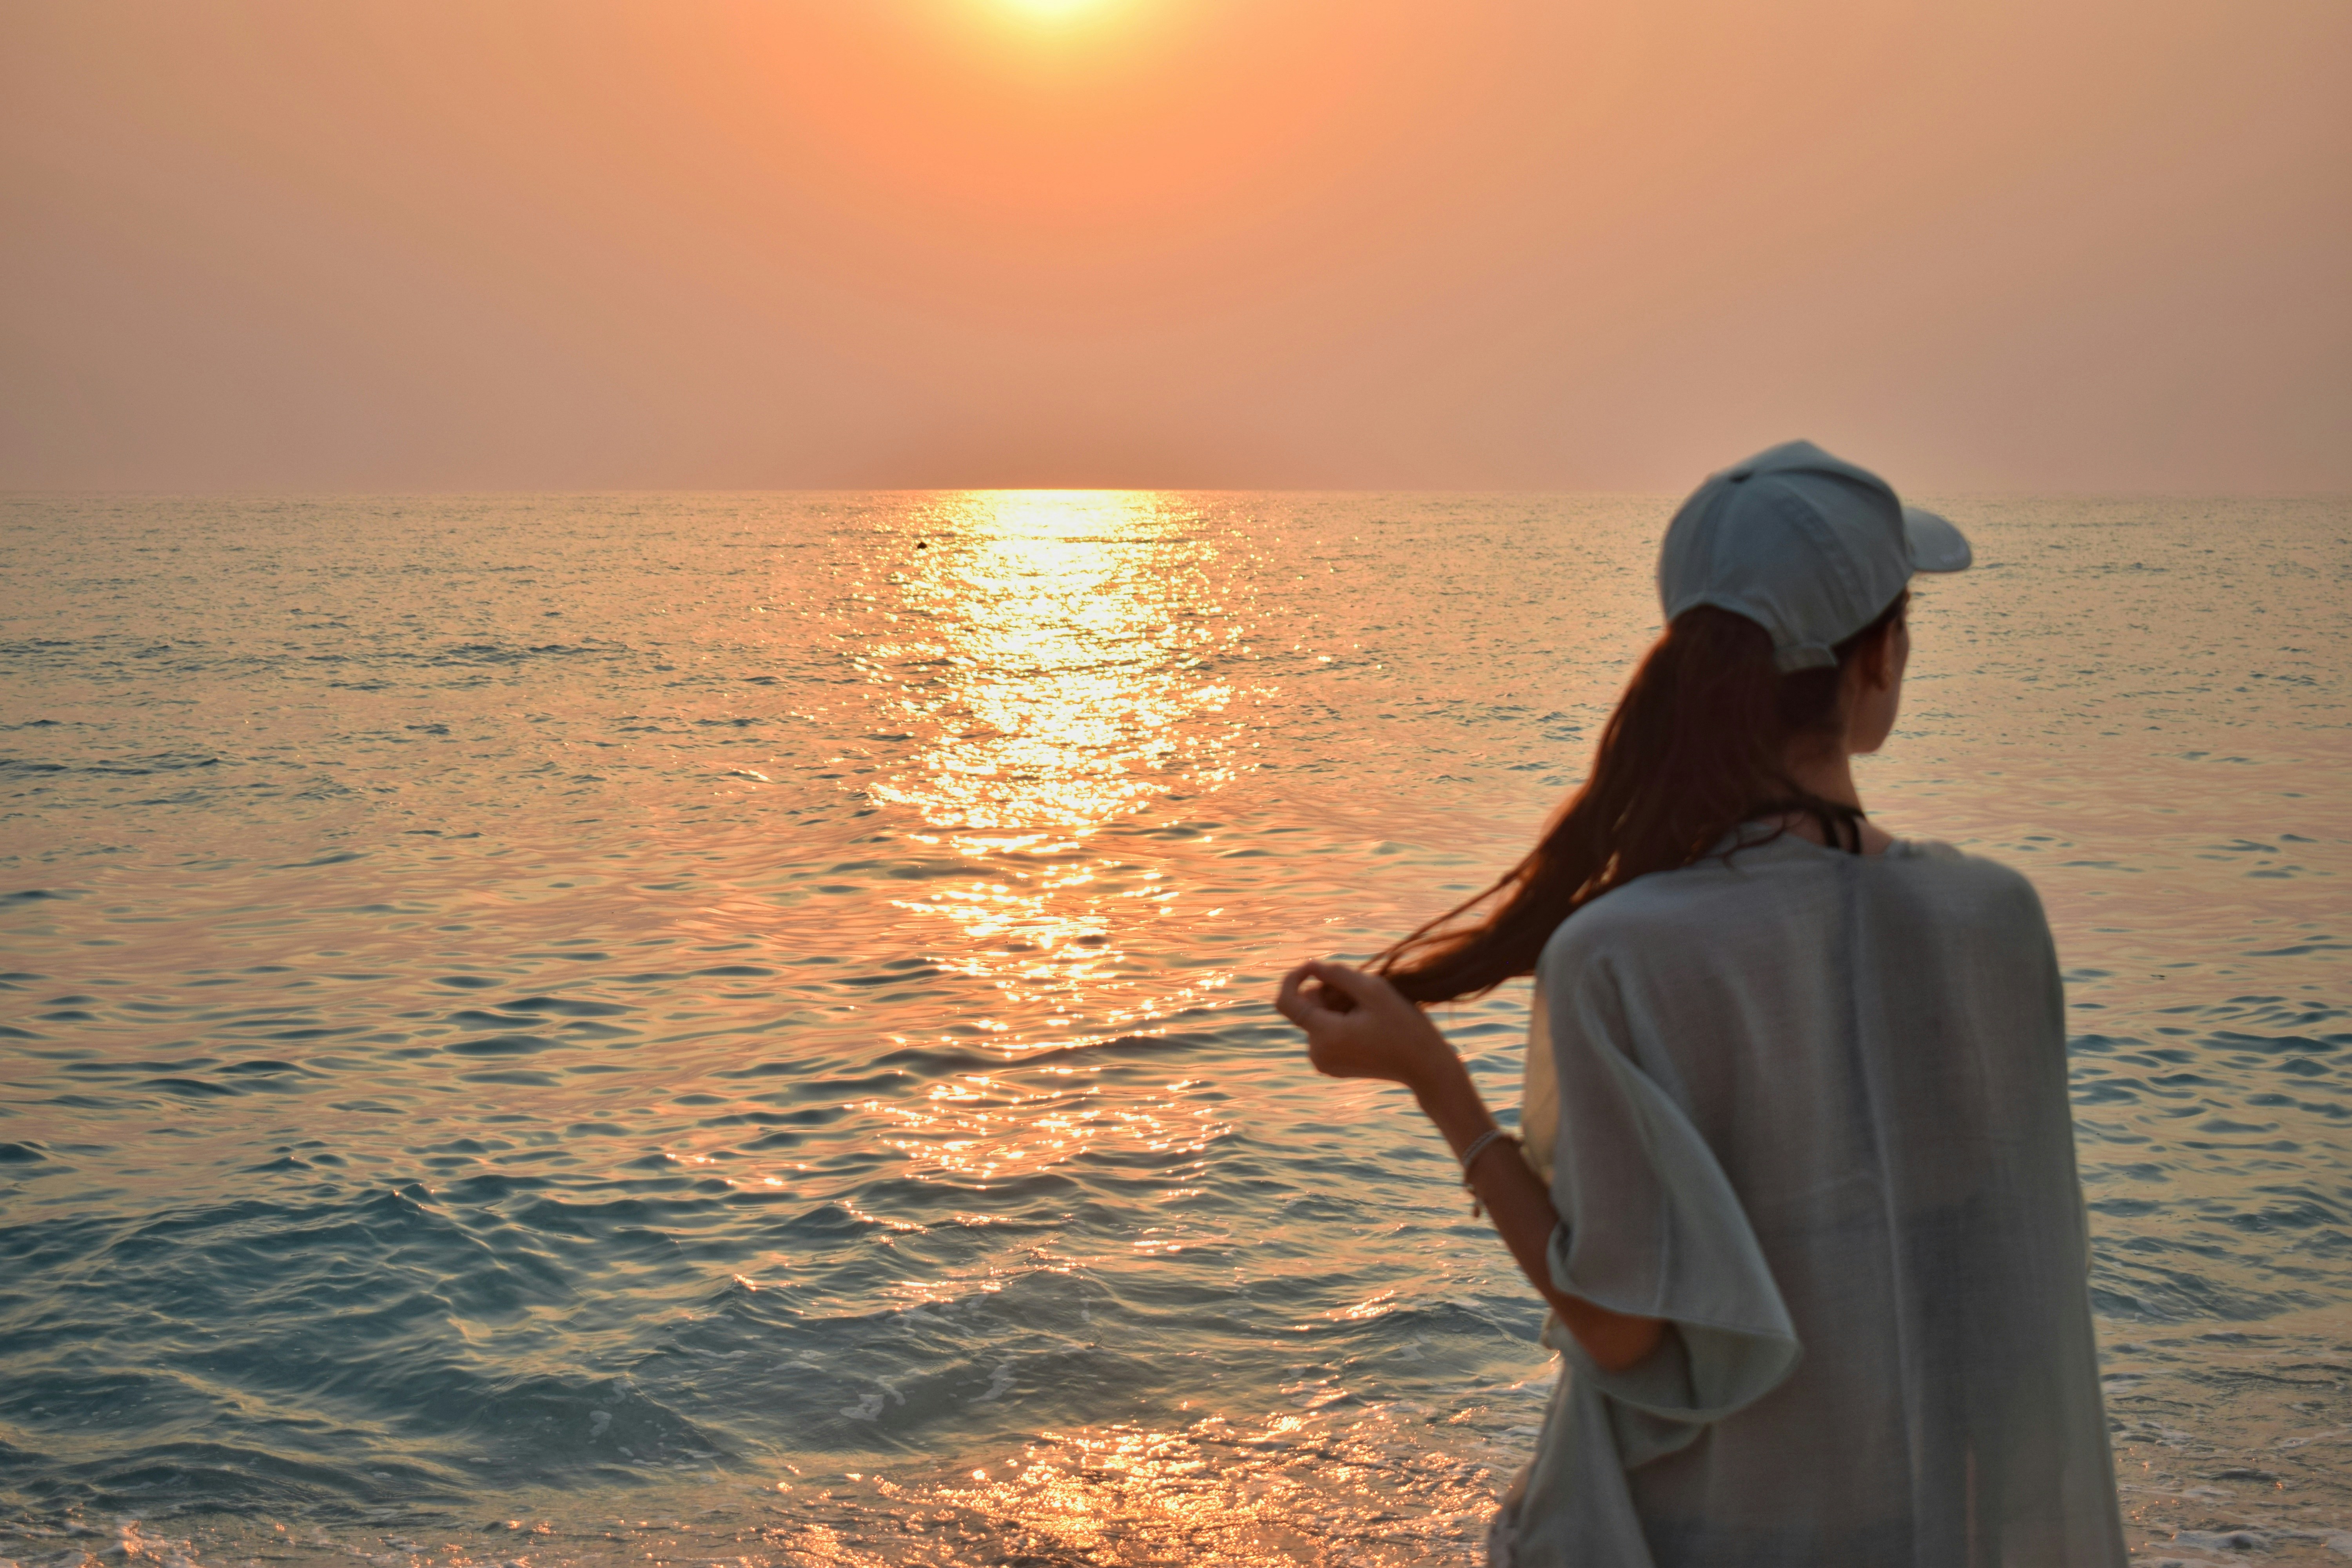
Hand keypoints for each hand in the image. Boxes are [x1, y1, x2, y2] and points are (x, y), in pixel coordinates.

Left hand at [1275, 959, 1455, 1091]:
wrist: (1424, 1067)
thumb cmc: (1404, 1026)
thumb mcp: (1374, 991)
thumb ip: (1337, 974)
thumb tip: (1311, 965)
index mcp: (1326, 1036)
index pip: (1286, 1002)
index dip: (1293, 978)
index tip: (1313, 967)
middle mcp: (1317, 1053)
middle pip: (1307, 1007)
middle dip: (1328, 994)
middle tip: (1362, 996)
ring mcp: (1323, 1062)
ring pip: (1317, 1018)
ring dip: (1337, 1007)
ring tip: (1369, 1013)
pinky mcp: (1330, 1066)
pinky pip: (1324, 1033)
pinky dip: (1339, 1022)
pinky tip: (1366, 1025)